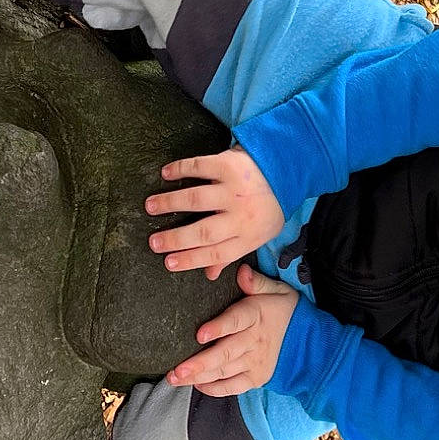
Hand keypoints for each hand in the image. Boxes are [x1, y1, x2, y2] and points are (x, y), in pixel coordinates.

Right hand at [146, 149, 284, 278]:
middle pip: (203, 232)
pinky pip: (200, 167)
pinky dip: (180, 169)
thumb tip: (208, 275)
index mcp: (248, 236)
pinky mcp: (229, 164)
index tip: (168, 263)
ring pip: (197, 199)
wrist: (288, 170)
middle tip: (154, 242)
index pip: (215, 254)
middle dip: (175, 239)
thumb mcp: (256, 235)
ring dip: (170, 203)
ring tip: (150, 207)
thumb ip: (231, 254)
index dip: (190, 260)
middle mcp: (241, 215)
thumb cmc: (267, 207)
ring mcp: (235, 189)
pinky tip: (166, 174)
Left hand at [165, 264, 297, 395]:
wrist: (308, 339)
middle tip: (177, 370)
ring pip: (224, 371)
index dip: (218, 328)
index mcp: (256, 316)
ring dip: (199, 376)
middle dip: (199, 363)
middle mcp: (255, 341)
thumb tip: (242, 272)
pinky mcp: (255, 378)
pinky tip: (196, 385)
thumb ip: (257, 282)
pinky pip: (233, 387)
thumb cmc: (283, 311)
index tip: (200, 335)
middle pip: (225, 353)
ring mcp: (255, 362)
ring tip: (176, 378)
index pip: (236, 322)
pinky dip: (214, 389)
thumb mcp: (277, 290)